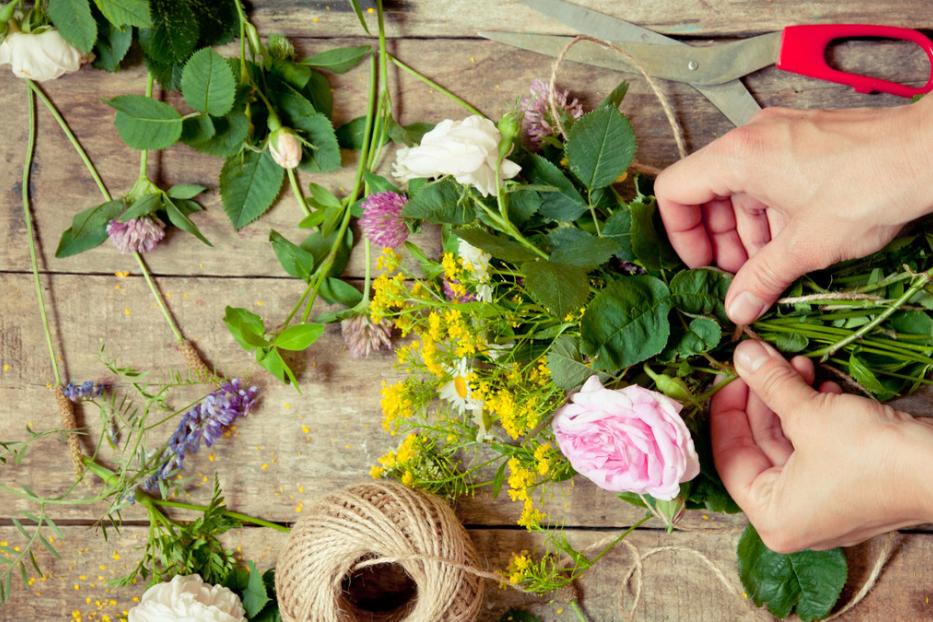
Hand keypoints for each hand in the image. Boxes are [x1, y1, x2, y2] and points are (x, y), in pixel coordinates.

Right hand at [655, 100, 932, 324]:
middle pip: (705, 191)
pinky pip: (767, 179)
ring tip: (772, 265)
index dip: (680, 234)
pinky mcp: (803, 141)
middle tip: (738, 274)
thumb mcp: (807, 246)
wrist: (930, 152)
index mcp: (738, 156)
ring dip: (747, 231)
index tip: (702, 264)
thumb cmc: (870, 186)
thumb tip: (738, 308)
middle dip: (718, 239)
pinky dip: (771, 213)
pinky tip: (794, 243)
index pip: (674, 191)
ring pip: (739, 188)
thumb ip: (762, 279)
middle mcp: (751, 139)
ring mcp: (778, 136)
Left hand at [711, 340, 932, 552]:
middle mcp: (793, 517)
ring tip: (796, 363)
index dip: (726, 410)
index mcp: (772, 517)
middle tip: (762, 360)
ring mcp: (822, 502)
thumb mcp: (808, 414)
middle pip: (758, 447)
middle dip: (763, 398)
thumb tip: (742, 353)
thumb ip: (769, 383)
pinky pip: (815, 445)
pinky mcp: (847, 484)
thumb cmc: (871, 455)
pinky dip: (813, 414)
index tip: (729, 374)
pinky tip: (819, 384)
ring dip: (790, 399)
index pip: (728, 457)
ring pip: (788, 441)